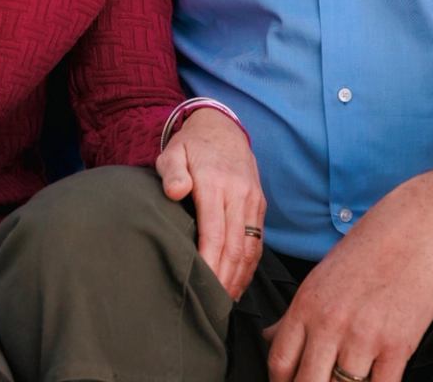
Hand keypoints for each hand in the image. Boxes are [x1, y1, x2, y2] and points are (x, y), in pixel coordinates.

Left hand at [157, 107, 264, 298]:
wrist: (223, 128)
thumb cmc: (191, 146)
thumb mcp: (174, 152)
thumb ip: (173, 171)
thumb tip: (176, 191)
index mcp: (216, 184)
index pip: (215, 231)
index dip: (210, 262)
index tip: (202, 286)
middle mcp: (239, 194)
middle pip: (236, 245)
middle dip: (225, 278)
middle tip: (211, 305)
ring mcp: (253, 200)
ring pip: (251, 246)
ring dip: (240, 276)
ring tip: (225, 301)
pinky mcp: (259, 205)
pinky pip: (258, 240)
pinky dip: (250, 265)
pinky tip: (238, 282)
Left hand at [263, 196, 432, 381]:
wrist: (417, 229)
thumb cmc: (370, 250)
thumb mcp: (322, 277)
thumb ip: (296, 314)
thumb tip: (270, 338)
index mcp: (306, 305)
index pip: (280, 363)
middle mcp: (330, 323)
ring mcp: (363, 336)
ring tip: (354, 378)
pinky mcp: (397, 345)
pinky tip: (376, 378)